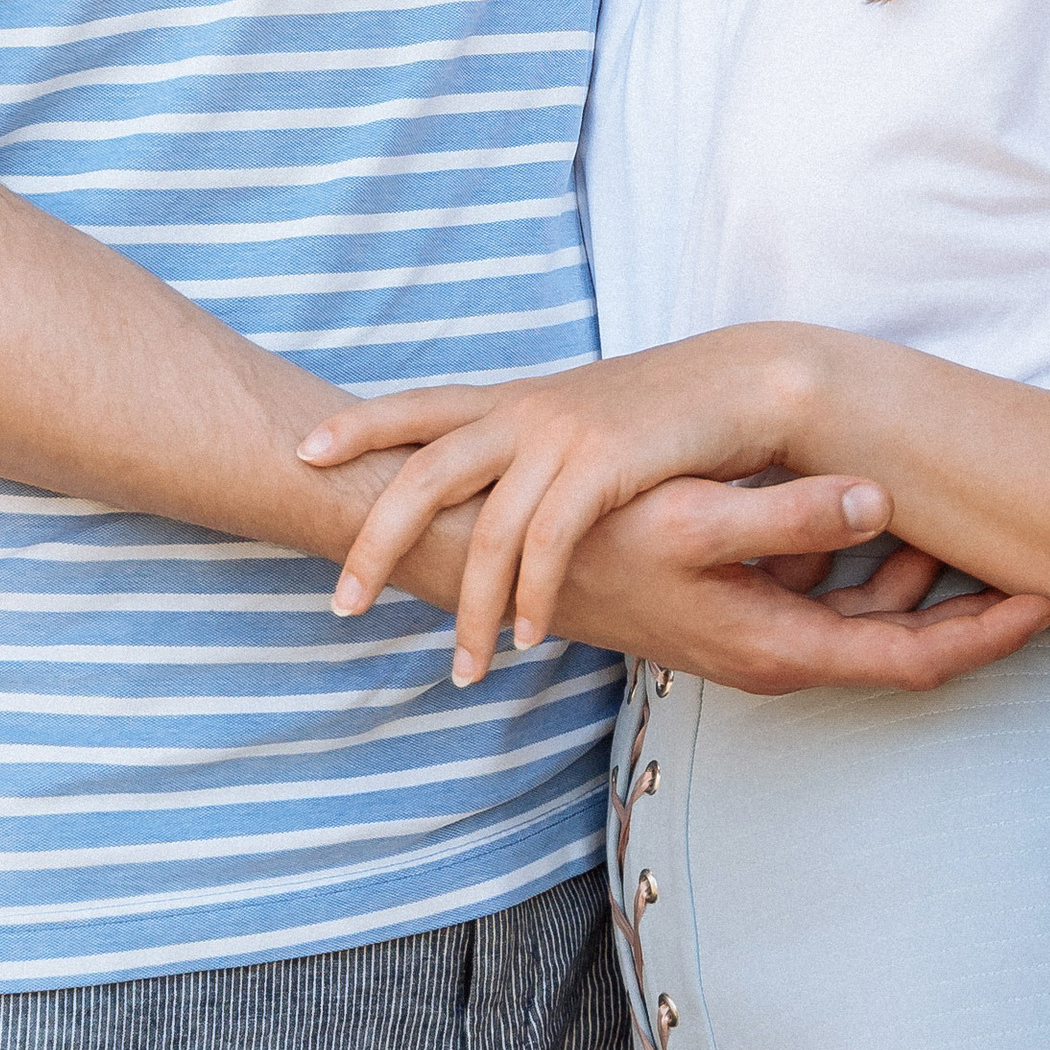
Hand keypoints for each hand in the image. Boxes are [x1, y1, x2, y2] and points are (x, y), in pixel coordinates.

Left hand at [305, 332, 930, 677]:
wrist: (748, 380)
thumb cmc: (664, 415)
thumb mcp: (582, 421)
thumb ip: (530, 448)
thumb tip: (486, 490)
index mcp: (514, 399)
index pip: (417, 406)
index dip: (357, 426)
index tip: (301, 452)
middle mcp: (526, 410)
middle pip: (422, 473)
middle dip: (375, 541)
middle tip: (342, 605)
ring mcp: (562, 435)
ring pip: (485, 530)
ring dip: (467, 608)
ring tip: (459, 669)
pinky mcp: (605, 465)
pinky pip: (548, 544)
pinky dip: (531, 597)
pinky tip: (523, 639)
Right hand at [553, 479, 1049, 696]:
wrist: (516, 567)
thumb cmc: (600, 544)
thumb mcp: (696, 520)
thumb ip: (791, 514)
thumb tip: (883, 499)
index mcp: (783, 647)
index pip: (914, 659)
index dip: (988, 633)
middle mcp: (779, 653)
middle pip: (904, 643)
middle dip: (970, 604)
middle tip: (1034, 551)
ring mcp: (760, 633)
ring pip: (867, 613)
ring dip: (917, 572)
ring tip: (961, 509)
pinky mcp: (741, 607)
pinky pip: (827, 593)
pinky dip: (865, 558)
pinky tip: (873, 500)